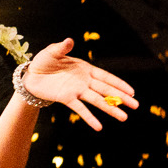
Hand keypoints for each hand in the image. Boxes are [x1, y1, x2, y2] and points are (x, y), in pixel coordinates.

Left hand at [21, 39, 138, 130]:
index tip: (132, 92)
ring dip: (110, 109)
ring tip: (124, 118)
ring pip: (97, 101)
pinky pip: (80, 109)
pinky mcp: (67, 98)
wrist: (31, 75)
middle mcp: (84, 81)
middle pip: (106, 90)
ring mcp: (77, 91)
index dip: (119, 84)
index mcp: (86, 69)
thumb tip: (69, 41)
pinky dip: (89, 118)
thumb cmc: (44, 61)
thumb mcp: (53, 52)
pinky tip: (99, 127)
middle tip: (136, 106)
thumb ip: (62, 48)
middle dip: (121, 98)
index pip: (106, 77)